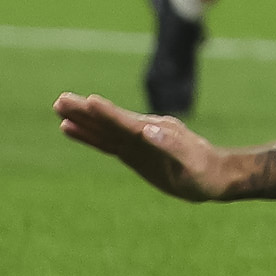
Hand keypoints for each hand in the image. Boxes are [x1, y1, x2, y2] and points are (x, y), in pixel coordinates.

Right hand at [53, 92, 239, 200]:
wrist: (217, 176)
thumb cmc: (206, 172)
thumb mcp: (191, 163)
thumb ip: (171, 147)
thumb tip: (149, 131)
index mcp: (156, 132)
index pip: (126, 122)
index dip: (107, 114)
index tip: (88, 101)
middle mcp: (143, 132)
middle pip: (109, 120)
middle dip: (85, 112)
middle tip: (60, 100)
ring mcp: (137, 141)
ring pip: (104, 129)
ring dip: (82, 120)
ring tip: (59, 109)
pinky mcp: (133, 152)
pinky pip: (107, 142)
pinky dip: (89, 135)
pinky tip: (73, 129)